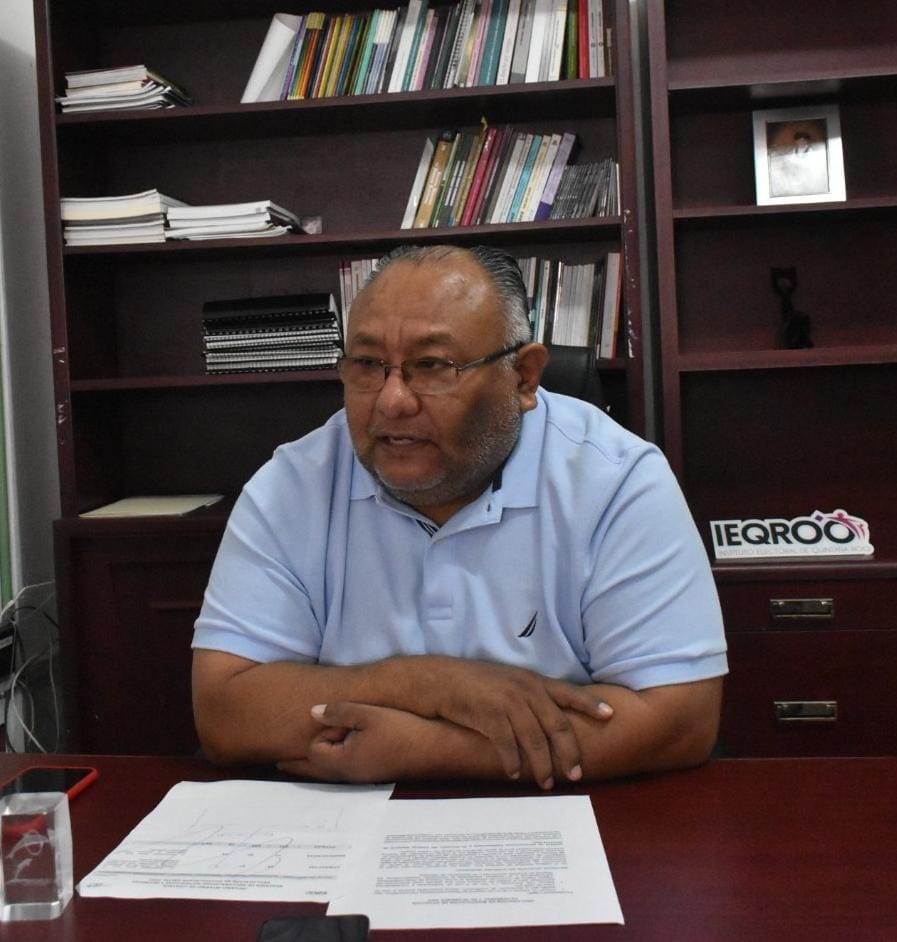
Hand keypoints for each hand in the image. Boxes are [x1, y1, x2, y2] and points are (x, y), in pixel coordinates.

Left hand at [277, 702, 425, 783]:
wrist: (437, 749)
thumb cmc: (402, 730)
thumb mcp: (368, 714)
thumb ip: (338, 712)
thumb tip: (312, 712)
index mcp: (344, 762)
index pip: (313, 751)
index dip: (317, 734)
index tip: (328, 720)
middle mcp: (350, 775)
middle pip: (315, 771)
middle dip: (298, 765)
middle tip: (278, 764)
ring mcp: (364, 777)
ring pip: (331, 773)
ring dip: (319, 763)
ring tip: (305, 758)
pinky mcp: (376, 774)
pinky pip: (346, 772)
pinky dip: (336, 763)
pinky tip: (342, 752)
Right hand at [423, 658, 612, 788]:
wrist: (443, 680)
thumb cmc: (477, 684)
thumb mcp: (510, 682)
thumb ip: (531, 697)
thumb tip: (551, 722)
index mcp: (533, 681)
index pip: (568, 693)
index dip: (590, 704)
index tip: (610, 716)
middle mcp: (525, 690)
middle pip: (557, 724)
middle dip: (569, 751)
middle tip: (576, 774)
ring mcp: (507, 702)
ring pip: (534, 739)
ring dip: (542, 765)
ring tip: (547, 782)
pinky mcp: (489, 715)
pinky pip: (507, 745)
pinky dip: (513, 762)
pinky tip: (515, 774)